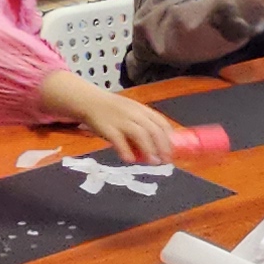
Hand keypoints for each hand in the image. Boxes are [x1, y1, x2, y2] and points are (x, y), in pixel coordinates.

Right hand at [74, 86, 197, 164]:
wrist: (90, 101)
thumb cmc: (113, 110)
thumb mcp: (131, 111)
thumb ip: (143, 124)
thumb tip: (158, 144)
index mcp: (141, 109)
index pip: (161, 122)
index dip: (169, 136)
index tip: (173, 149)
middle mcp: (134, 114)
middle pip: (153, 129)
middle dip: (162, 146)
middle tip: (166, 160)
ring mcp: (121, 120)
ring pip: (139, 134)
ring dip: (149, 149)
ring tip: (153, 162)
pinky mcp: (107, 128)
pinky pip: (119, 140)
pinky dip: (125, 151)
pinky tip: (130, 160)